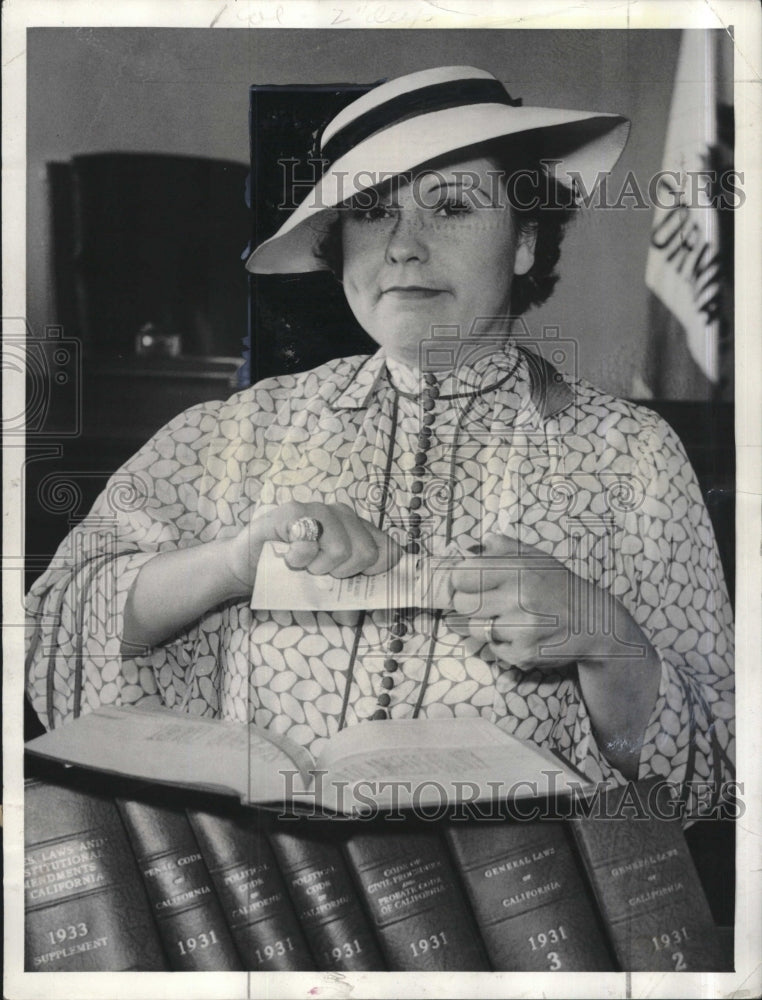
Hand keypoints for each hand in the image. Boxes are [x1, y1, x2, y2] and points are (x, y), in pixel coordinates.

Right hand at [227, 501, 402, 589]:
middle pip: (368, 552)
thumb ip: (346, 601)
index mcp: (357, 531)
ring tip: (304, 565)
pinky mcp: (293, 511)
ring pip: (342, 549)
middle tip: (321, 572)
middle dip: (344, 573)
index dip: (378, 573)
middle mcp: (343, 515)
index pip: (389, 549)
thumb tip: (360, 615)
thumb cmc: (289, 576)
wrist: (246, 566)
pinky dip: (299, 559)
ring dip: (319, 567)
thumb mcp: (324, 592)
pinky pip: (310, 542)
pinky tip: (289, 556)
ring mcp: (318, 509)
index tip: (354, 582)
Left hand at [447, 533, 647, 669]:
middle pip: (462, 604)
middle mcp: (518, 597)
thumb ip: (502, 548)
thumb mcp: (535, 558)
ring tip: (510, 619)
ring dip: (486, 625)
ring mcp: (521, 628)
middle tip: (488, 603)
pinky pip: (494, 650)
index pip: (461, 576)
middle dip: (470, 604)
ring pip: (475, 629)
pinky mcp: (524, 654)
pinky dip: (503, 645)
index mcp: (517, 568)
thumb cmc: (559, 587)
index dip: (462, 580)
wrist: (595, 623)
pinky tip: (522, 635)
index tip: (469, 583)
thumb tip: (469, 548)